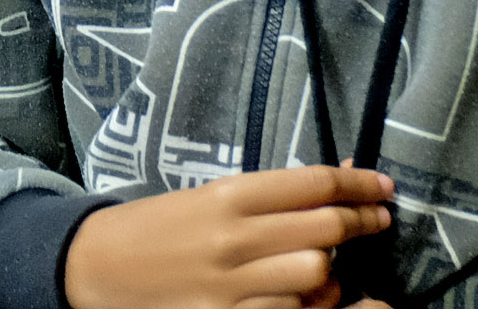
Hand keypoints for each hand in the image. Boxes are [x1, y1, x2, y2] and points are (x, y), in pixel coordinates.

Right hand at [62, 166, 393, 308]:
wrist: (97, 266)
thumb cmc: (158, 227)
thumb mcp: (209, 197)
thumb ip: (269, 197)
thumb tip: (334, 182)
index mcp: (227, 195)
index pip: (314, 184)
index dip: (358, 184)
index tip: (381, 186)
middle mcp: (233, 238)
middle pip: (326, 229)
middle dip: (362, 222)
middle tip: (377, 219)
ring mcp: (230, 285)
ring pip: (316, 276)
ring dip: (334, 271)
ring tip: (330, 264)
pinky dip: (305, 303)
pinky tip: (305, 294)